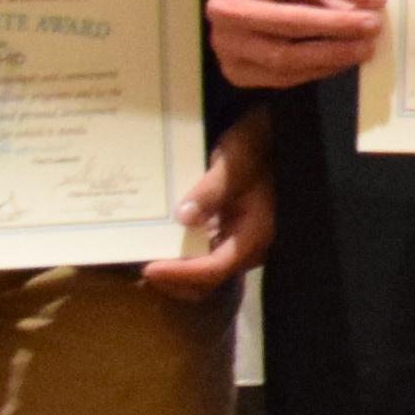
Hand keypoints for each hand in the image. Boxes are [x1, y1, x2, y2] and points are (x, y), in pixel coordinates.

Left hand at [141, 111, 281, 294]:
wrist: (273, 134)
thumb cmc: (257, 142)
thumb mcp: (235, 159)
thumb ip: (213, 189)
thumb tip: (184, 217)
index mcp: (255, 232)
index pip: (215, 268)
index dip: (181, 274)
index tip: (149, 269)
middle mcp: (248, 244)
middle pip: (209, 280)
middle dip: (175, 280)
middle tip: (142, 268)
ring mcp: (239, 240)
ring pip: (206, 272)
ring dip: (177, 270)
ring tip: (147, 258)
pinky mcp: (231, 232)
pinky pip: (206, 255)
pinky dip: (184, 256)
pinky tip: (164, 243)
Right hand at [211, 0, 384, 89]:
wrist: (236, 2)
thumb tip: (367, 0)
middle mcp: (223, 9)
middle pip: (289, 21)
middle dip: (338, 25)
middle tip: (372, 25)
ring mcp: (226, 44)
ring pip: (286, 56)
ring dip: (332, 54)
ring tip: (365, 48)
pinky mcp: (235, 72)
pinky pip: (284, 77)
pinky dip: (319, 70)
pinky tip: (343, 60)